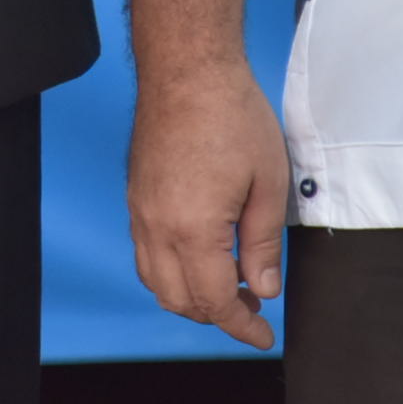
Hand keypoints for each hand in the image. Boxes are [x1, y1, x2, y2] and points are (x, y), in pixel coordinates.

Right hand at [129, 60, 291, 349]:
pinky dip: (171, 271)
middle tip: (253, 308)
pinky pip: (145, 253)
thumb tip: (262, 288)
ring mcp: (140, 211)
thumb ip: (262, 244)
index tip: (263, 335)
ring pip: (155, 281)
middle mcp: (156, 227)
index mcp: (191, 230)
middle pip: (179, 300)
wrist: (187, 68)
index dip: (242, 326)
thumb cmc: (230, 115)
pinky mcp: (135, 196)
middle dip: (217, 316)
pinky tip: (201, 256)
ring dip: (190, 296)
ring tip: (230, 285)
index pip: (215, 302)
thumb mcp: (267, 184)